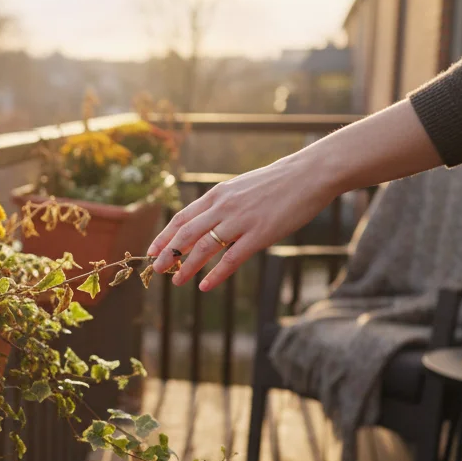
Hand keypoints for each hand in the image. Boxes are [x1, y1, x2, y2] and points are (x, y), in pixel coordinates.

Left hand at [145, 100, 443, 290]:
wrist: (310, 174)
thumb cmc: (277, 182)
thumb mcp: (242, 187)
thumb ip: (223, 204)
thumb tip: (208, 220)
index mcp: (217, 194)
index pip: (181, 218)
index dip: (164, 236)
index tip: (151, 251)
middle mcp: (223, 207)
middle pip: (186, 234)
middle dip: (168, 254)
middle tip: (155, 270)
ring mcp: (240, 220)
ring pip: (204, 248)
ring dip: (187, 266)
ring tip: (176, 281)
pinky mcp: (259, 234)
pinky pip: (231, 259)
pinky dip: (215, 274)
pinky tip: (205, 286)